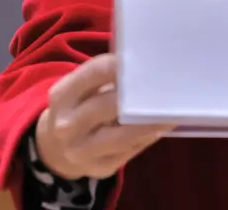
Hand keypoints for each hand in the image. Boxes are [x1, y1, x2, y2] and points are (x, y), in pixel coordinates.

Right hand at [34, 53, 174, 179]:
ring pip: (124, 135)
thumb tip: (144, 66)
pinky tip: (161, 127)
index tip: (145, 59)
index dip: (121, 66)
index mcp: (63, 96)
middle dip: (139, 96)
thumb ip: (103, 77)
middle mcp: (67, 125)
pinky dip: (148, 137)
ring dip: (151, 122)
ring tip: (172, 110)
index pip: (94, 73)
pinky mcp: (100, 168)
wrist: (56, 148)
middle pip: (110, 105)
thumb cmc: (78, 108)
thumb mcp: (80, 89)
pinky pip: (130, 150)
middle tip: (165, 85)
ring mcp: (82, 151)